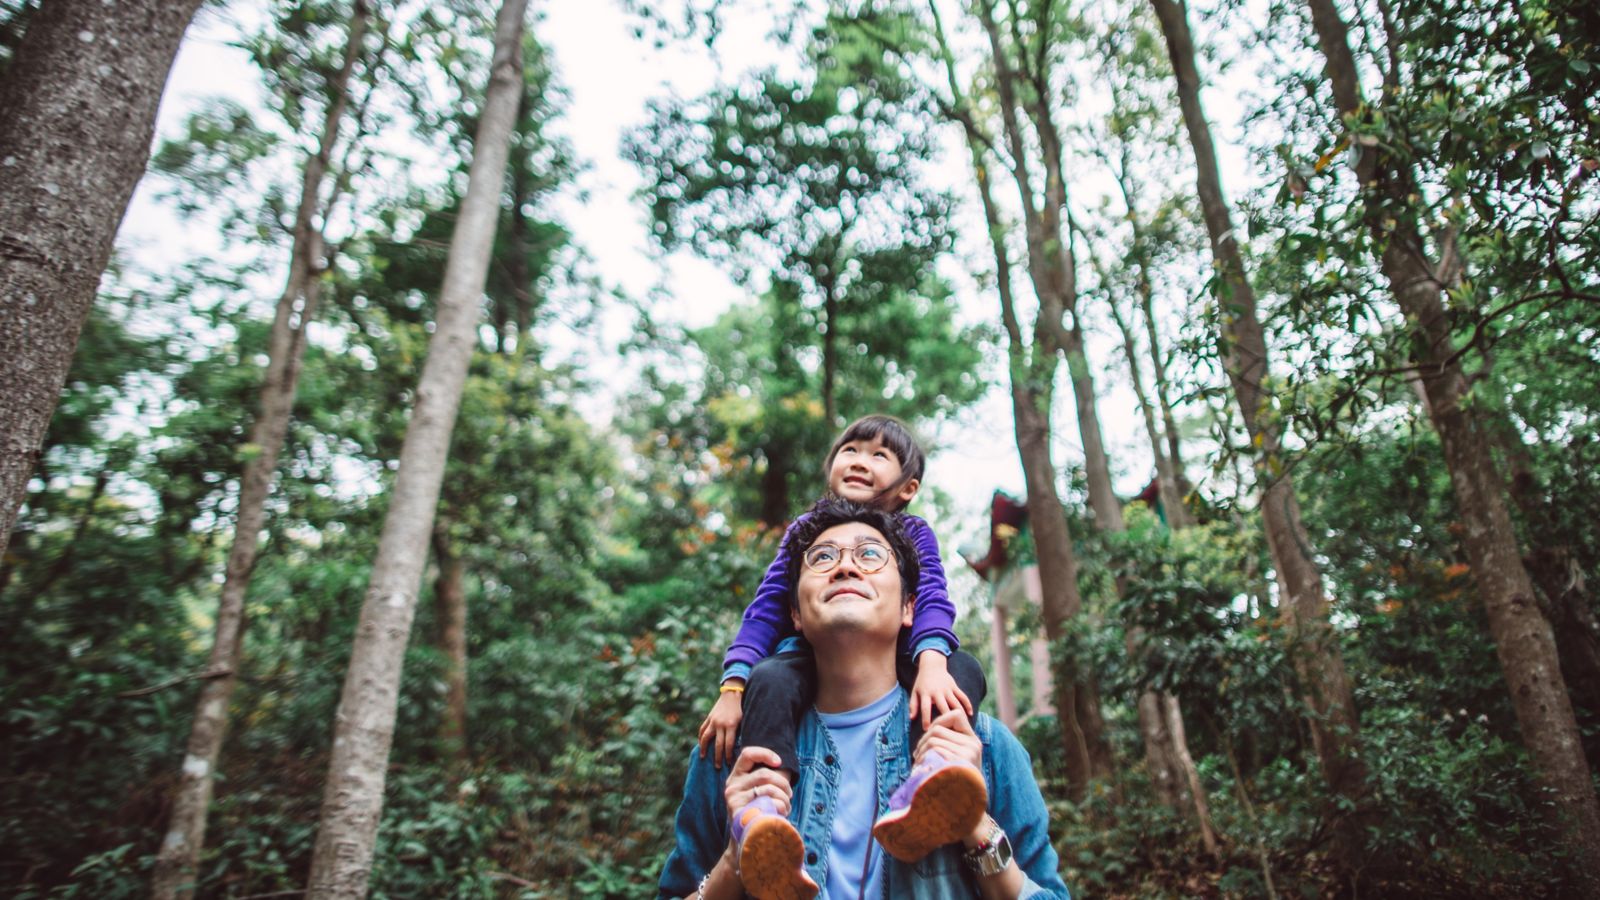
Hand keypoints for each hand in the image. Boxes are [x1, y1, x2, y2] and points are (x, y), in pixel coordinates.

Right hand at [698, 685, 744, 767]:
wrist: (734, 692)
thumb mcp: (745, 720)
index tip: (729, 764)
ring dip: (704, 749)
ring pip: (706, 738)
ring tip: (703, 757)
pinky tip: (701, 744)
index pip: (728, 745)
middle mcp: (721, 724)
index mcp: (732, 725)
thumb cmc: (743, 707)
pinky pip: (703, 729)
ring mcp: (713, 720)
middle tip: (718, 767)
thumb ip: (742, 732)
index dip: (728, 756)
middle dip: (718, 757)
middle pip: (718, 744)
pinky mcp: (709, 717)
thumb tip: (742, 747)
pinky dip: (701, 737)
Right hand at [724, 746, 792, 819]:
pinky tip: (782, 814)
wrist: (745, 840)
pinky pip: (768, 803)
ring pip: (768, 789)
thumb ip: (764, 778)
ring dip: (784, 798)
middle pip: (764, 773)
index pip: (747, 754)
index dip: (765, 753)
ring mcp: (734, 799)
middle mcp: (732, 785)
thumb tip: (782, 766)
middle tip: (790, 794)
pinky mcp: (739, 812)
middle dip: (783, 783)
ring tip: (787, 807)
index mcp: (736, 776)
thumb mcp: (756, 791)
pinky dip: (780, 807)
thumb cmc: (756, 812)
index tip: (779, 762)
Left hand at [910, 652, 972, 729]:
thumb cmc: (922, 682)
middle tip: (948, 732)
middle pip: (943, 707)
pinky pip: (963, 696)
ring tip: (962, 727)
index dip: (926, 719)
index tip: (927, 730)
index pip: (925, 708)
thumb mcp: (915, 692)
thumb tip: (911, 718)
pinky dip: (967, 704)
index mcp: (926, 693)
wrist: (932, 666)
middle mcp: (937, 691)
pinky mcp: (955, 687)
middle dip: (946, 720)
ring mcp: (947, 689)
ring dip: (959, 715)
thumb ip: (913, 705)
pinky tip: (971, 714)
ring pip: (955, 703)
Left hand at [914, 709, 988, 843]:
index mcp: (973, 741)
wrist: (969, 812)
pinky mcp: (960, 762)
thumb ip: (950, 745)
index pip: (956, 715)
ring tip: (918, 764)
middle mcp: (973, 744)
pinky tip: (921, 769)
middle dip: (923, 739)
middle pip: (938, 728)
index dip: (940, 720)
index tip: (930, 734)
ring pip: (933, 739)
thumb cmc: (957, 785)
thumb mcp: (958, 761)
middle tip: (917, 755)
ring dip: (920, 750)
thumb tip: (928, 729)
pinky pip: (935, 750)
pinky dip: (923, 759)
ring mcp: (968, 753)